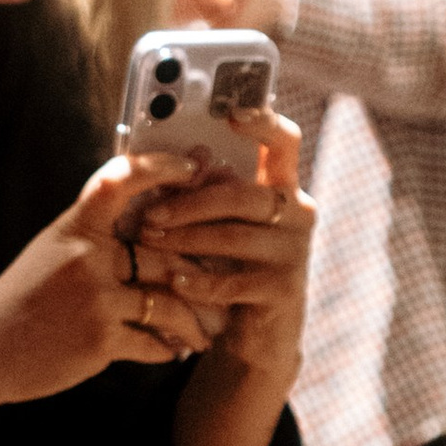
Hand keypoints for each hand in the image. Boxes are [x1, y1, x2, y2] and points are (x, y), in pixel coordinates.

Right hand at [0, 150, 228, 402]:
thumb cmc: (19, 300)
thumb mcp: (50, 251)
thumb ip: (91, 234)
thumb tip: (140, 218)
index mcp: (75, 227)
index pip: (120, 180)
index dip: (161, 167)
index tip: (193, 166)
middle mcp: (87, 257)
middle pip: (164, 252)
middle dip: (200, 269)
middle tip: (226, 277)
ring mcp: (95, 298)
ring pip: (170, 301)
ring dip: (195, 321)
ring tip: (208, 330)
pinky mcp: (100, 339)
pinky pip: (154, 341)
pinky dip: (169, 348)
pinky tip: (175, 351)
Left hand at [128, 114, 314, 392]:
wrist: (254, 334)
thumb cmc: (227, 266)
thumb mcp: (215, 224)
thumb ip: (200, 192)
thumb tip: (160, 165)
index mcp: (281, 187)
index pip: (284, 142)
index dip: (263, 122)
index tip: (232, 111)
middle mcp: (296, 213)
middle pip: (243, 193)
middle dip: (190, 202)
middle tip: (148, 212)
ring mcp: (295, 253)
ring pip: (234, 236)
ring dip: (184, 238)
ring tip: (148, 241)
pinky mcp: (285, 290)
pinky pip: (235, 281)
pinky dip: (200, 281)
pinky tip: (175, 282)